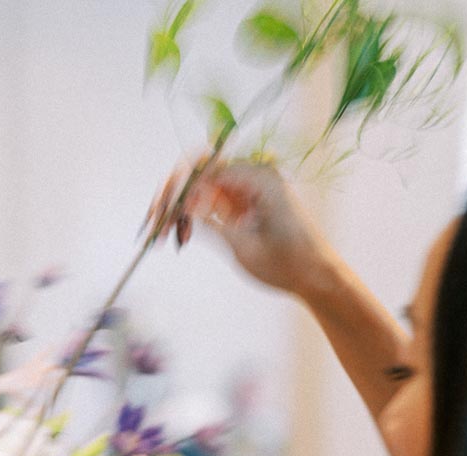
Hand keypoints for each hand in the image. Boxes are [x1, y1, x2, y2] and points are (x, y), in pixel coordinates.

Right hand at [149, 156, 336, 300]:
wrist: (314, 276)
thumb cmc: (287, 263)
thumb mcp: (245, 246)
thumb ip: (213, 223)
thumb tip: (183, 204)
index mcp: (258, 177)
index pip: (206, 168)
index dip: (178, 189)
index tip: (161, 215)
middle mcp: (250, 175)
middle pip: (197, 171)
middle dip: (171, 196)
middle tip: (152, 225)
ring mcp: (243, 189)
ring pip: (197, 186)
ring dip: (176, 207)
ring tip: (161, 235)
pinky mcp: (239, 204)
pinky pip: (206, 200)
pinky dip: (189, 215)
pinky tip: (177, 235)